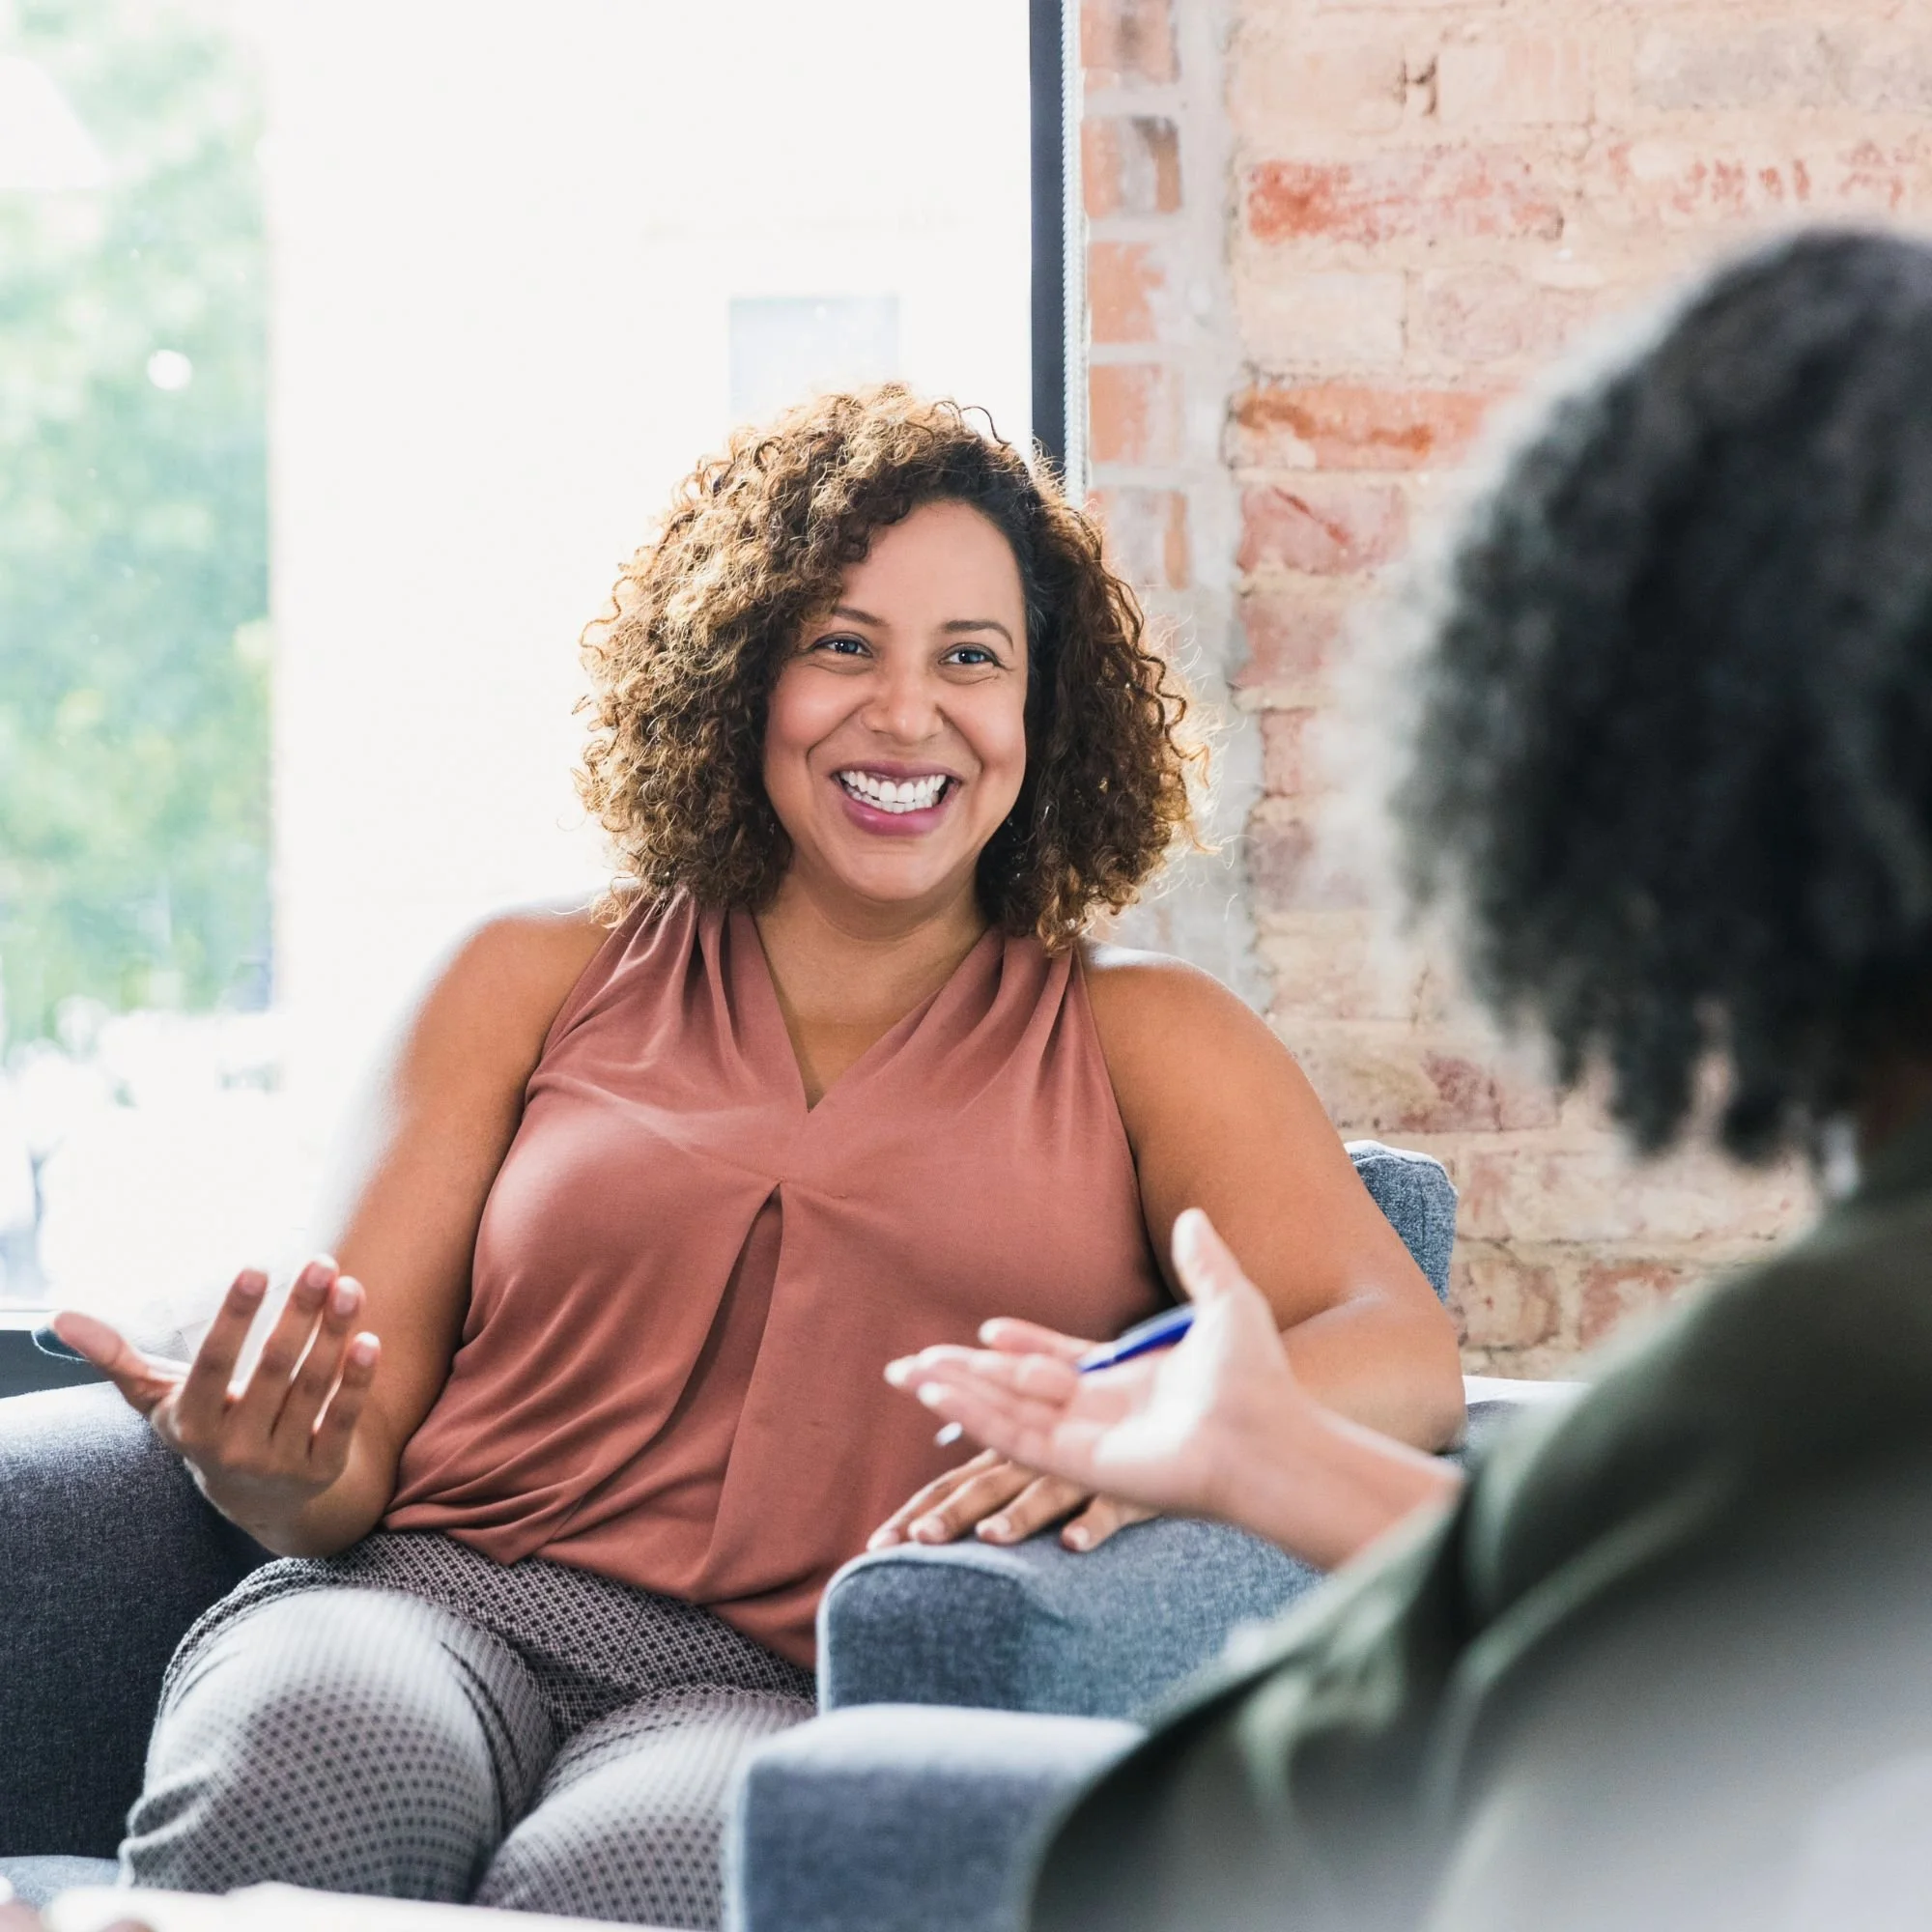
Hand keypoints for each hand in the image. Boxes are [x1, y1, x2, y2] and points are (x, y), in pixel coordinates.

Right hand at [52, 1258, 380, 1547]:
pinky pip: (342, 1420)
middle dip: (298, 1315)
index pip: (214, 1365)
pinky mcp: (323, 1469)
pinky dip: (357, 1380)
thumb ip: (118, 1359)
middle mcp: (236, 1446)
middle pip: (271, 1371)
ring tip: (348, 1286)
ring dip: (333, 1335)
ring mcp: (281, 1461)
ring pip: (312, 1389)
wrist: (257, 1500)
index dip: (235, 1318)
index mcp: (194, 1424)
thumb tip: (61, 1319)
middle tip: (320, 1263)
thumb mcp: (161, 1400)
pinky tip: (369, 1338)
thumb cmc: (207, 1425)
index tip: (256, 1268)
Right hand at [886, 1211, 1295, 1524]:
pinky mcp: (1079, 1464)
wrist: (1271, 1435)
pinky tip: (939, 1395)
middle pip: (1014, 1389)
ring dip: (955, 1393)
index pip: (1058, 1362)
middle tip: (910, 1362)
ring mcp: (1086, 1440)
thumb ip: (1203, 1261)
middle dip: (963, 1374)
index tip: (987, 1328)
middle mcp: (1100, 1412)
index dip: (1021, 1345)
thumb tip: (1194, 1214)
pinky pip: (1015, 1436)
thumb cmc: (1258, 1380)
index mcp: (1128, 1380)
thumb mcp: (1228, 1302)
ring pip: (1004, 1412)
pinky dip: (975, 1415)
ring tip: (906, 1374)